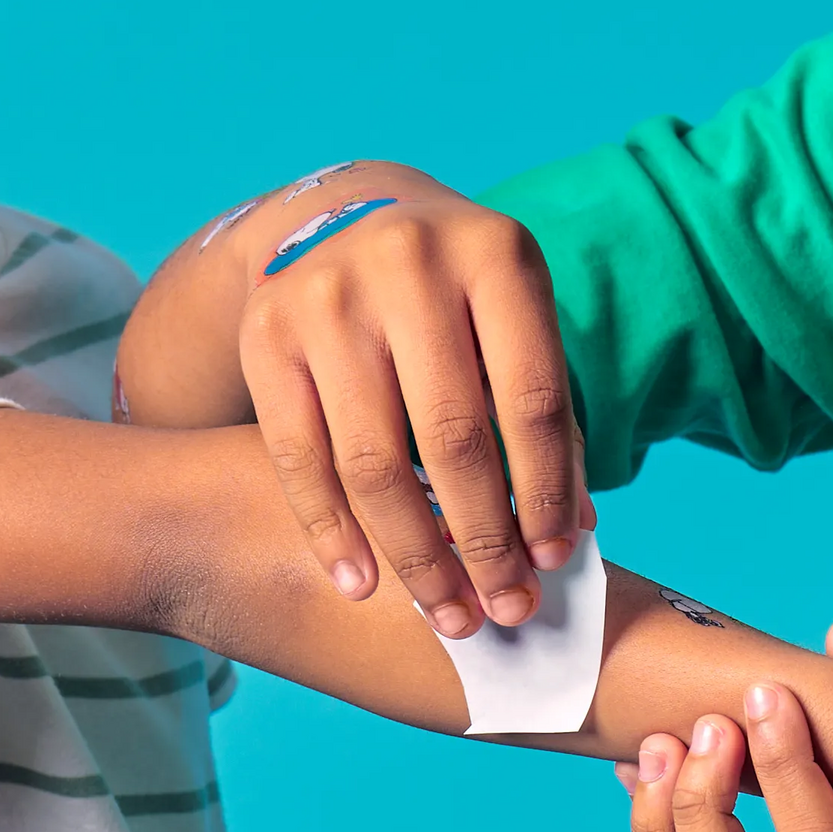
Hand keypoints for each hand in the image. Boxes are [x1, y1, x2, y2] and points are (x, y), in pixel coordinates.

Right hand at [222, 172, 589, 634]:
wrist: (342, 217)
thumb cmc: (454, 292)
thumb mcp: (512, 320)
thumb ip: (545, 416)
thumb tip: (567, 534)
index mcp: (495, 254)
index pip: (533, 400)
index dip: (547, 492)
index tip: (554, 561)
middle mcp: (409, 263)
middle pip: (453, 438)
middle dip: (484, 541)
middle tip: (505, 609)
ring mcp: (328, 296)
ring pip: (373, 461)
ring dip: (416, 555)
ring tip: (448, 614)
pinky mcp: (265, 333)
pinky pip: (299, 457)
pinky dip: (333, 534)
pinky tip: (363, 586)